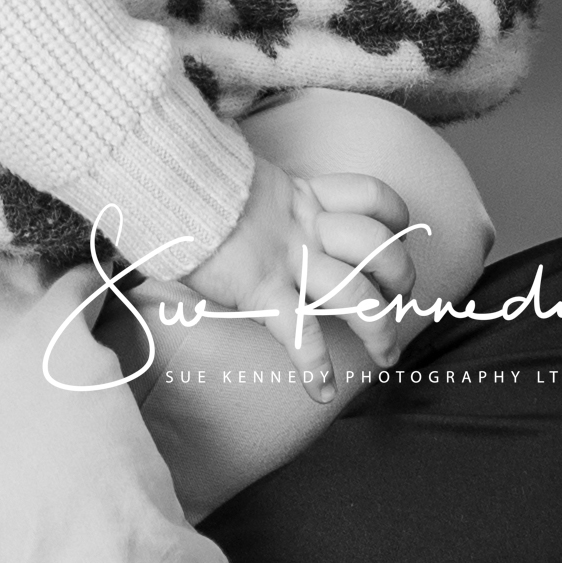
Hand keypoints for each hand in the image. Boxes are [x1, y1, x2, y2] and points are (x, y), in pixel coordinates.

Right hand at [184, 156, 419, 395]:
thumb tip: (250, 171)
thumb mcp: (238, 180)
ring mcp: (287, 261)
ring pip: (358, 295)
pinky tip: (320, 390)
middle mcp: (306, 230)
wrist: (160, 183)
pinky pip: (298, 332)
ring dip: (381, 330)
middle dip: (401, 280)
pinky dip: (313, 365)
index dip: (395, 217)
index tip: (399, 237)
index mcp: (305, 197)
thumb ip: (262, 189)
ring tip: (386, 355)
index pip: (373, 197)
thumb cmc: (195, 184)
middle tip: (400, 302)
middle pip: (381, 250)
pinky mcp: (261, 288)